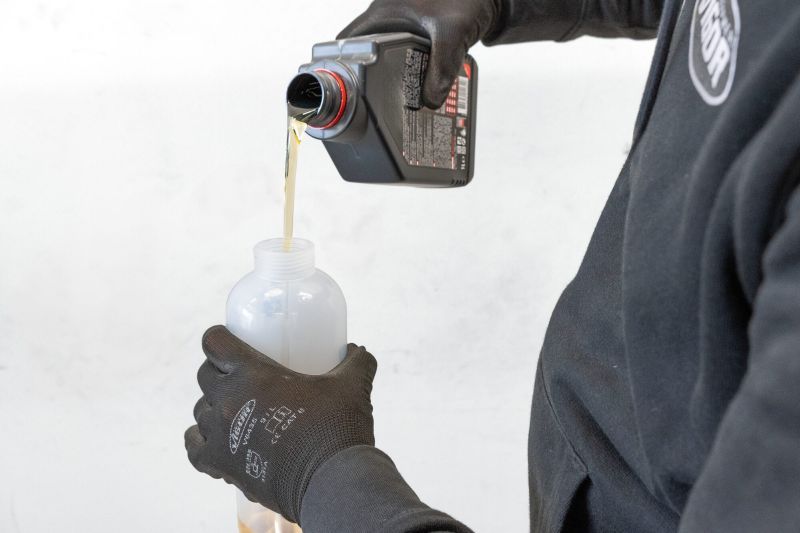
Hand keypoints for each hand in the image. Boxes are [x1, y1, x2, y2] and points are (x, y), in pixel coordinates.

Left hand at [184, 326, 376, 523]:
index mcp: (252, 373)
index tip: (232, 342)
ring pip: (200, 411)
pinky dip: (200, 441)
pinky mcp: (220, 465)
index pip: (214, 343)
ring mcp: (220, 435)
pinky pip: (194, 448)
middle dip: (220, 371)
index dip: (221, 339)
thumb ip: (355, 362)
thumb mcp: (351, 385)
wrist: (330, 481)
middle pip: (205, 375)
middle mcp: (227, 400)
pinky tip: (214, 439)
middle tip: (244, 377)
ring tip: (238, 411)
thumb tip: (356, 350)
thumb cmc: (337, 428)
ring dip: (214, 407)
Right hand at [338, 0, 499, 107]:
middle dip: (368, 79)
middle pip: (366, 55)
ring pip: (388, 59)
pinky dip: (412, 74)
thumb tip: (431, 100)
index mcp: (383, 13)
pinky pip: (408, 60)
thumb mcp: (452, 32)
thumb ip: (442, 67)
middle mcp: (388, 20)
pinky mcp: (419, 37)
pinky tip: (422, 91)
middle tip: (373, 103)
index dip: (340, 64)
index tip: (343, 89)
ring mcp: (403, 28)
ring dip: (392, 79)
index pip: (347, 41)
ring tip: (397, 102)